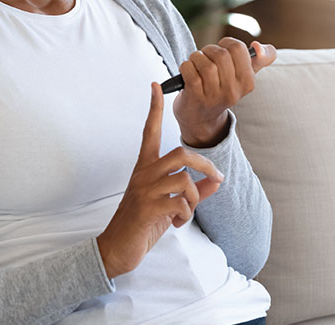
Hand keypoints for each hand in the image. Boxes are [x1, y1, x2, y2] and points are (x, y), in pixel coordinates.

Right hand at [96, 83, 224, 278]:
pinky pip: (181, 203)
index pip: (149, 131)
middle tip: (218, 178)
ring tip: (183, 214)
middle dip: (205, 165)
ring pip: (185, 180)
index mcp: (145, 168)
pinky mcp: (147, 207)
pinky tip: (175, 223)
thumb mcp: (170, 205)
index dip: (153, 109)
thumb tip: (216, 182)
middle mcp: (143, 174)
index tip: (155, 86)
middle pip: (181, 153)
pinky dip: (186, 215)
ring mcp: (144, 190)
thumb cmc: (142, 224)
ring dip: (194, 200)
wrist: (117, 249)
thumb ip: (193, 192)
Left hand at [173, 39, 277, 146]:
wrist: (201, 118)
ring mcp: (214, 95)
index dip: (226, 43)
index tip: (222, 51)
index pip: (238, 48)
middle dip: (209, 50)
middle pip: (221, 54)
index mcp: (248, 82)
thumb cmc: (222, 89)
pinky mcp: (195, 96)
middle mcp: (233, 91)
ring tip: (196, 65)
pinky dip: (186, 66)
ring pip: (204, 62)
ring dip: (196, 58)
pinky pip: (189, 70)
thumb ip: (260, 58)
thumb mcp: (244, 75)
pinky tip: (188, 73)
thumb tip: (258, 47)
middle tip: (205, 58)